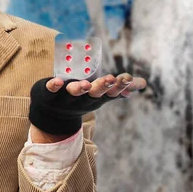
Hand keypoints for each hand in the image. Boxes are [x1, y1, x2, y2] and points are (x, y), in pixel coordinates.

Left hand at [28, 73, 147, 135]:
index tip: (129, 78)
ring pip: (74, 93)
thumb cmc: (79, 99)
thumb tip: (143, 83)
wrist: (50, 113)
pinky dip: (54, 86)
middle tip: (112, 79)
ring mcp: (66, 98)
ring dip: (80, 89)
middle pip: (95, 93)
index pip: (111, 92)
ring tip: (86, 84)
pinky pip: (50, 91)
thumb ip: (119, 88)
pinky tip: (57, 81)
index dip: (120, 86)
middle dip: (104, 86)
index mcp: (96, 97)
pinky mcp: (49, 94)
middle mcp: (83, 99)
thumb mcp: (100, 95)